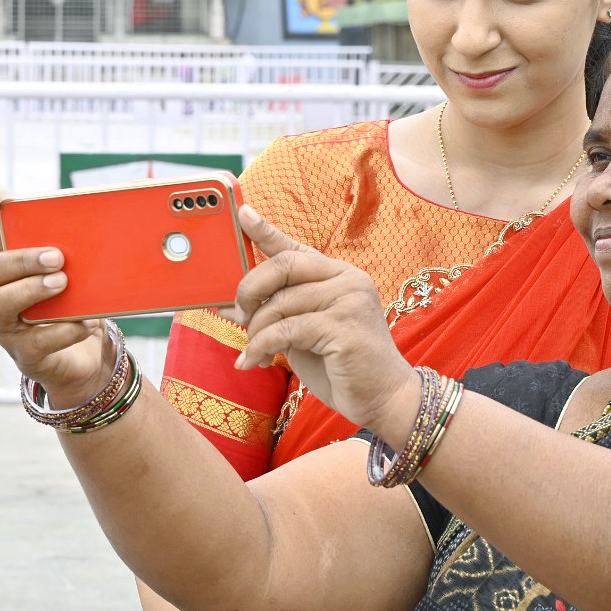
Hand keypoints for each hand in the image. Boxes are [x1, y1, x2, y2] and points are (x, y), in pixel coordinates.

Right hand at [0, 179, 112, 406]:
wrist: (86, 361)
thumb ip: (81, 257)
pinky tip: (85, 322)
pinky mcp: (26, 355)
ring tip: (62, 283)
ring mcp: (7, 328)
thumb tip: (106, 227)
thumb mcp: (80, 280)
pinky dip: (64, 330)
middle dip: (22, 260)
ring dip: (32, 290)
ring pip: (0, 305)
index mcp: (13, 272)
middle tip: (56, 256)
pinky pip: (36, 342)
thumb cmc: (77, 310)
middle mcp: (0, 296)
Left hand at [225, 206, 415, 430]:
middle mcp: (347, 280)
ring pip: (281, 302)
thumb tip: (228, 305)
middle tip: (238, 314)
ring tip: (253, 351)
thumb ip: (276, 312)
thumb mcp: (303, 331)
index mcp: (339, 275)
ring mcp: (349, 301)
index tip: (242, 213)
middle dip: (250, 289)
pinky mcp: (345, 328)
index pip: (296, 248)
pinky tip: (256, 361)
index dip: (266, 231)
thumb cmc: (341, 364)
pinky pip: (287, 329)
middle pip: (284, 265)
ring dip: (256, 330)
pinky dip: (263, 346)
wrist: (382, 397)